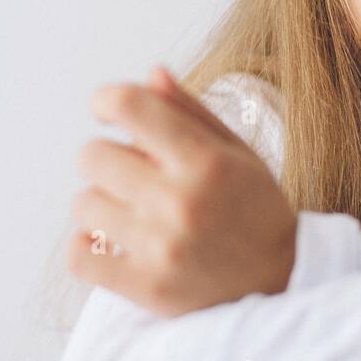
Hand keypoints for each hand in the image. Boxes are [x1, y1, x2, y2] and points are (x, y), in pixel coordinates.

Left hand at [66, 65, 297, 316]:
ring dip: (101, 204)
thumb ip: (191, 112)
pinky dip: (86, 246)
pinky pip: (77, 255)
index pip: (130, 106)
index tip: (108, 109)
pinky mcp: (146, 287)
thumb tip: (151, 73)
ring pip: (84, 203)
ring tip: (132, 214)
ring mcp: (161, 247)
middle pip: (92, 156)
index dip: (107, 99)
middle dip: (107, 158)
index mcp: (205, 160)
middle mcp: (181, 201)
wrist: (283, 281)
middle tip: (131, 173)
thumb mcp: (236, 151)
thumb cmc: (255, 208)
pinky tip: (113, 242)